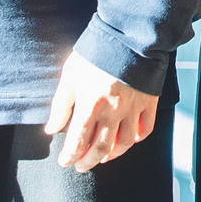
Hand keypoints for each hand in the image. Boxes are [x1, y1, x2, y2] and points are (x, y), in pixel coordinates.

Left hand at [43, 50, 159, 171]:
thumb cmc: (96, 54)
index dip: (69, 156)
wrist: (128, 36)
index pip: (78, 142)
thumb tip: (52, 129)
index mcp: (91, 105)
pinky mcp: (148, 102)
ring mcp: (133, 108)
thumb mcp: (70, 75)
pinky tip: (128, 139)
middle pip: (100, 148)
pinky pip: (145, 129)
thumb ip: (61, 105)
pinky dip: (137, 139)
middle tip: (81, 165)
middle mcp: (112, 112)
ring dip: (112, 155)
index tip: (65, 161)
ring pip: (124, 143)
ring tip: (103, 157)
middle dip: (88, 161)